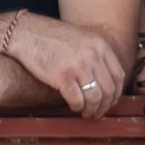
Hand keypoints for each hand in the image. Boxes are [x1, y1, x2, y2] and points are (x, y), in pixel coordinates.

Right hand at [4, 14, 127, 118]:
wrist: (26, 32)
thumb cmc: (50, 36)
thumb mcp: (80, 38)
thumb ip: (94, 53)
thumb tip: (103, 78)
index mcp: (100, 45)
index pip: (118, 75)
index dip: (116, 93)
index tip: (110, 101)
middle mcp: (93, 55)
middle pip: (109, 89)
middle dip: (105, 106)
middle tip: (98, 112)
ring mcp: (78, 66)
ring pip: (95, 97)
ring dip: (92, 110)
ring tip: (86, 112)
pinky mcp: (62, 76)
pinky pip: (77, 100)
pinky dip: (77, 107)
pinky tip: (73, 107)